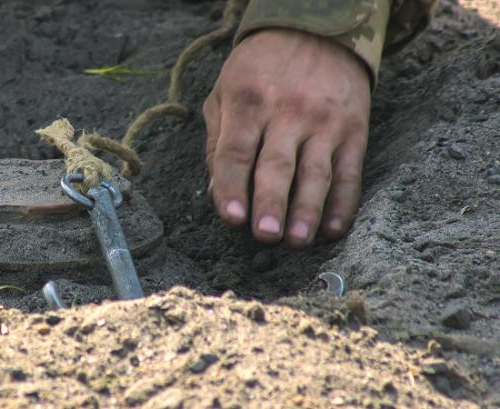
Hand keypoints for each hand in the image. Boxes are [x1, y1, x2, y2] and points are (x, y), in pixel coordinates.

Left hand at [203, 28, 370, 248]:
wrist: (318, 30)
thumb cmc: (259, 70)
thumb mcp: (224, 91)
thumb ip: (217, 142)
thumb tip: (217, 194)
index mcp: (249, 102)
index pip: (236, 152)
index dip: (231, 186)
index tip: (230, 217)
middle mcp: (288, 113)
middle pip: (277, 166)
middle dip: (271, 203)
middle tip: (264, 236)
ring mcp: (324, 123)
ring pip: (316, 174)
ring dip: (307, 211)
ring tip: (296, 241)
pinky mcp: (354, 130)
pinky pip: (349, 173)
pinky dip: (343, 204)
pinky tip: (333, 229)